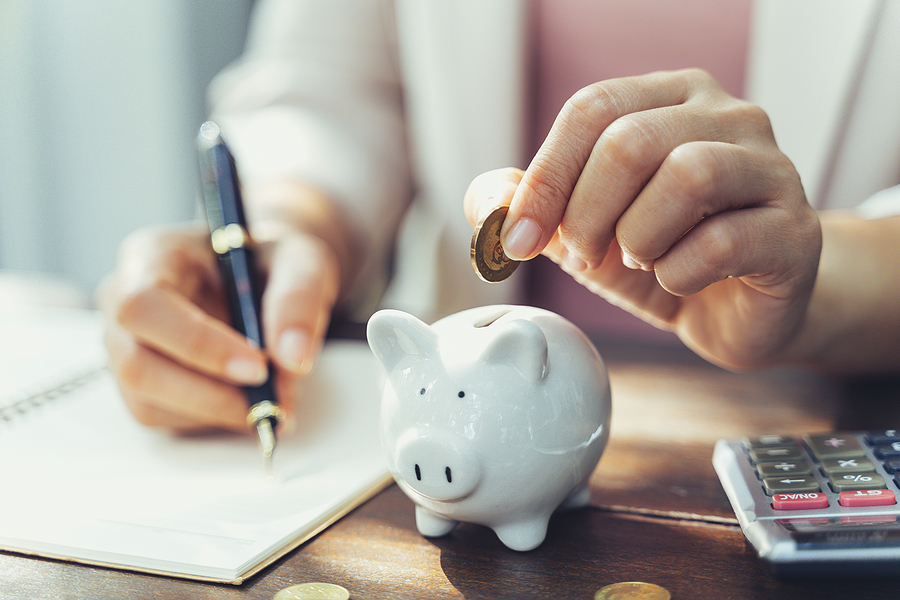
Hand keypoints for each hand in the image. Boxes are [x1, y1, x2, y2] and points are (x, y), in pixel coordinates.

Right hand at [98, 220, 339, 432]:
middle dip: (211, 395)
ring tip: (279, 398)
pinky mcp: (142, 384)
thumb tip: (294, 358)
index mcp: (151, 256)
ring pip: (149, 402)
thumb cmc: (272, 262)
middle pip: (137, 365)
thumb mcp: (300, 261)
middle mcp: (122, 302)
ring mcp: (125, 347)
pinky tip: (254, 401)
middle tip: (276, 401)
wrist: (267, 277)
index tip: (258, 368)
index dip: (196, 344)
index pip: (145, 305)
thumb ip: (298, 299)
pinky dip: (215, 420)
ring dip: (219, 412)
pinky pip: (165, 418)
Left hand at [465, 69, 821, 370]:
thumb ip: (531, 206)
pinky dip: (680, 272)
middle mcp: (730, 117)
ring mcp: (772, 169)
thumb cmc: (660, 256)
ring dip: (638, 236)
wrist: (736, 311)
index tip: (519, 238)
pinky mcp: (796, 231)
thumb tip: (488, 202)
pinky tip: (679, 280)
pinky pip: (724, 240)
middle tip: (585, 255)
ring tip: (639, 260)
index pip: (593, 108)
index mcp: (672, 100)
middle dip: (586, 213)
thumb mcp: (581, 230)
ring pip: (688, 175)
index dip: (545, 176)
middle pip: (631, 140)